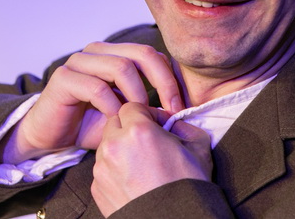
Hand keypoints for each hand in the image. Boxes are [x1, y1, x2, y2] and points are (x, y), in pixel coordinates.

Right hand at [0, 42, 183, 163]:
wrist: (50, 137)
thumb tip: (180, 109)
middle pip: (142, 54)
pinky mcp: (64, 77)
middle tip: (171, 112)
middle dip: (163, 83)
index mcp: (115, 53)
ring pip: (121, 67)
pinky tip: (115, 121)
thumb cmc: (89, 124)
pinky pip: (97, 87)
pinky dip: (112, 106)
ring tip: (141, 118)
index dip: (171, 80)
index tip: (180, 109)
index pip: (153, 55)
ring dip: (137, 95)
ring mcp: (80, 61)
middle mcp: (98, 51)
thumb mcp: (127, 115)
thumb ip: (149, 107)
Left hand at [91, 102, 211, 215]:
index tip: (157, 125)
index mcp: (138, 130)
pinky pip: (103, 169)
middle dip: (129, 128)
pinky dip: (115, 170)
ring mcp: (102, 169)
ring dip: (120, 149)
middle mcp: (115, 146)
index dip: (146, 114)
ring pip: (107, 146)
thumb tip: (172, 122)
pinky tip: (134, 181)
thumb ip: (182, 124)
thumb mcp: (198, 144)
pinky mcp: (97, 188)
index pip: (131, 106)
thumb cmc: (188, 185)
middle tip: (147, 142)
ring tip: (141, 165)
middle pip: (114, 123)